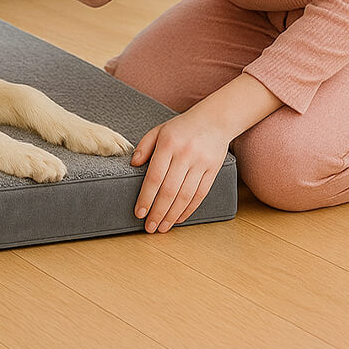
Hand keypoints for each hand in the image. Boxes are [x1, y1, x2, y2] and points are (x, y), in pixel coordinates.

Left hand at [131, 104, 231, 232]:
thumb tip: (133, 165)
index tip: (139, 212)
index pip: (154, 177)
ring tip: (162, 227)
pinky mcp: (213, 171)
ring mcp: (201, 164)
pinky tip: (179, 218)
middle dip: (158, 212)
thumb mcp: (158, 130)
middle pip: (169, 190)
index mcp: (168, 145)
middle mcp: (185, 155)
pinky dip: (189, 209)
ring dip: (172, 215)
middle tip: (149, 228)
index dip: (146, 197)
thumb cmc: (181, 127)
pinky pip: (200, 194)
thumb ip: (144, 146)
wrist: (214, 120)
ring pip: (185, 196)